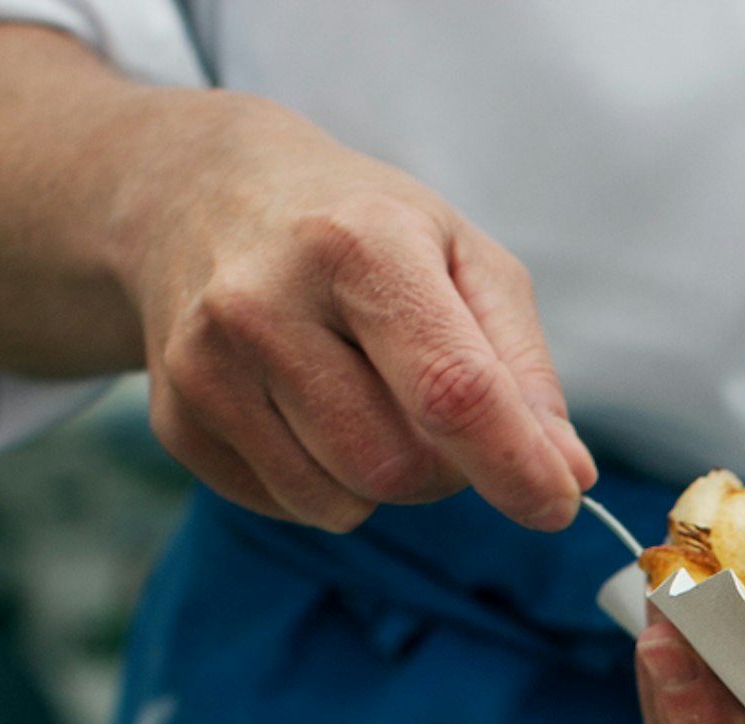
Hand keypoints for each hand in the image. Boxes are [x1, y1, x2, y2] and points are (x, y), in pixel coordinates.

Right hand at [109, 95, 596, 530]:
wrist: (197, 195)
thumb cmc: (357, 229)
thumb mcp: (461, 257)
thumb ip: (523, 370)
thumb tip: (567, 473)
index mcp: (359, 244)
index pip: (450, 389)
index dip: (512, 463)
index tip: (557, 505)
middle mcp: (266, 302)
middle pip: (398, 467)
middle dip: (443, 466)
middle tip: (431, 407)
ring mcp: (207, 364)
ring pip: (342, 502)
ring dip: (382, 478)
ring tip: (359, 392)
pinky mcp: (177, 420)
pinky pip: (291, 507)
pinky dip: (322, 481)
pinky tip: (301, 406)